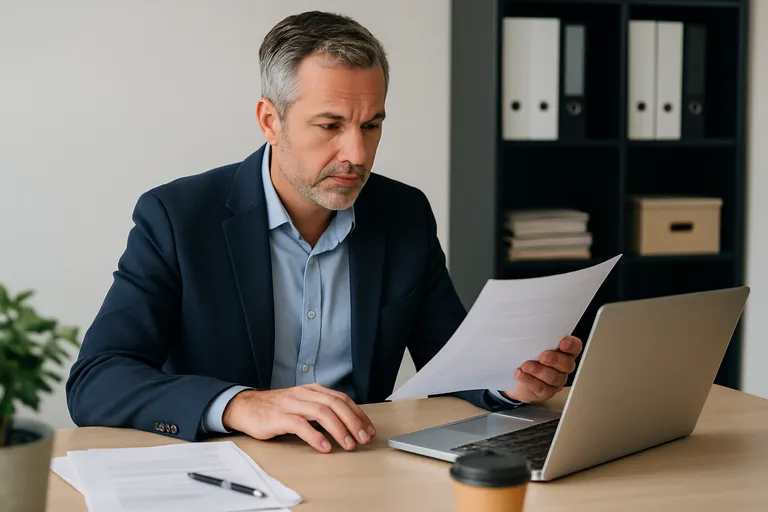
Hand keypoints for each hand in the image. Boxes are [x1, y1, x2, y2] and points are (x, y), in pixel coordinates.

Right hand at [222, 383, 375, 452]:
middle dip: (353, 421)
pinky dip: (315, 436)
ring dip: (338, 429)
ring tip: (348, 444)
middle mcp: (305, 394)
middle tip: (363, 438)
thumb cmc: (277, 408)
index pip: (342, 399)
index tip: (368, 429)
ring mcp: (292, 404)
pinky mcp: (279, 417)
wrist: (246, 407)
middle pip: (335, 404)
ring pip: (321, 413)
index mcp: (313, 390)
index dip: (358, 414)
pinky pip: (301, 425)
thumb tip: (347, 423)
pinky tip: (324, 446)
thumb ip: (321, 409)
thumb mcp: (303, 403)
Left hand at [501, 335, 581, 402]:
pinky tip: (520, 374)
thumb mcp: (531, 345)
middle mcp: (563, 367)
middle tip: (543, 356)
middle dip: (555, 359)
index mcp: (563, 352)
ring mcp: (555, 381)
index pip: (575, 347)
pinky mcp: (545, 392)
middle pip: (567, 364)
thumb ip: (536, 338)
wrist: (514, 379)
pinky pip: (540, 388)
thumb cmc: (527, 357)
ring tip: (525, 366)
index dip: (571, 345)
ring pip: (553, 377)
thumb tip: (530, 326)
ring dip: (539, 370)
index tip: (563, 343)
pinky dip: (529, 380)